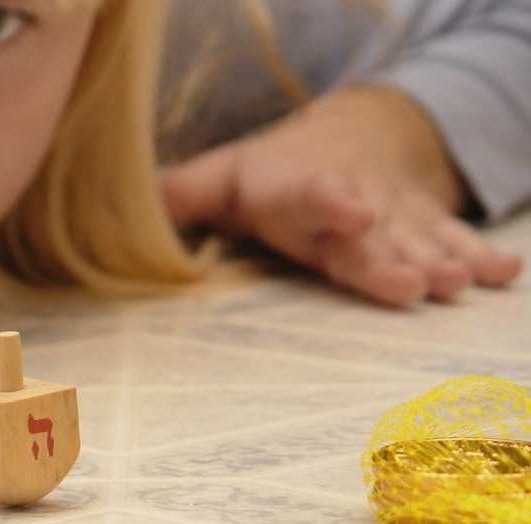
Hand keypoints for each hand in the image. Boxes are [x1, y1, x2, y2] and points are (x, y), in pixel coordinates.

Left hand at [158, 85, 522, 305]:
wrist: (349, 138)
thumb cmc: (272, 174)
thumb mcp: (225, 177)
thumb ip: (185, 195)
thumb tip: (132, 205)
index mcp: (299, 193)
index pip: (315, 194)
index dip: (333, 203)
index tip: (352, 213)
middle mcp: (354, 206)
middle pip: (375, 234)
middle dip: (393, 257)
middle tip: (416, 283)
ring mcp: (395, 218)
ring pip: (421, 238)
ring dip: (442, 260)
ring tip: (461, 282)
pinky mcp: (423, 228)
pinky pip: (456, 238)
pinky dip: (482, 254)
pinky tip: (505, 273)